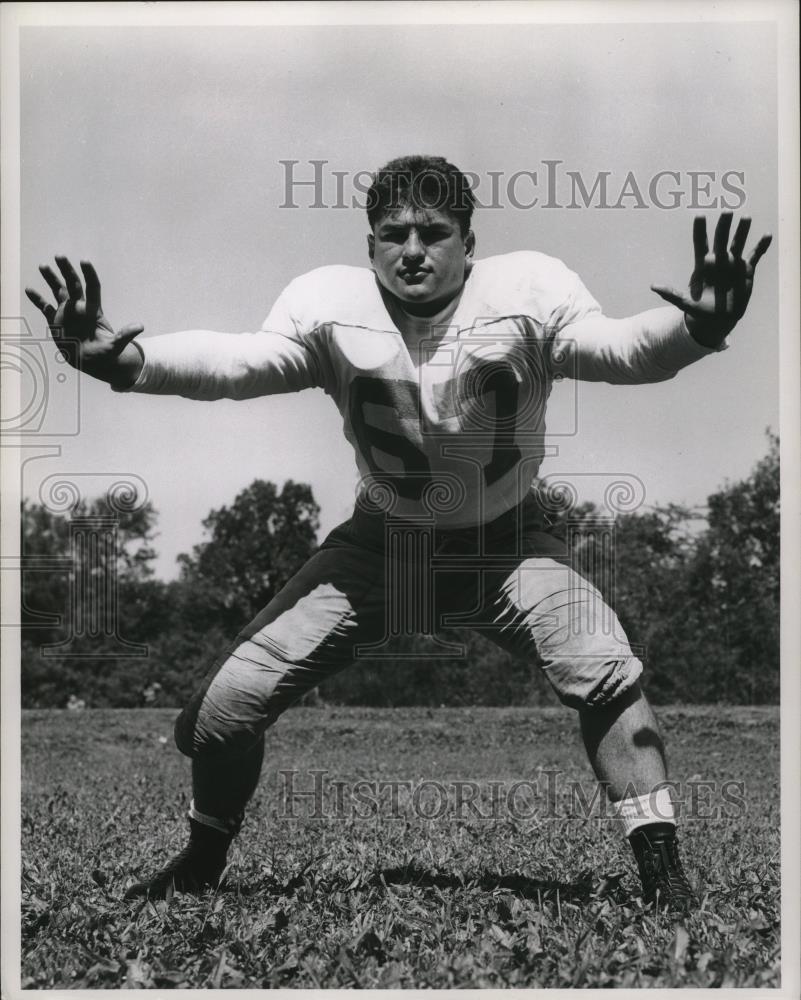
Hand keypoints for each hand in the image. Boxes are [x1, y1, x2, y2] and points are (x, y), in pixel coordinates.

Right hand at [25, 256, 143, 386]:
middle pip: (73, 284)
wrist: (92, 361)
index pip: (92, 288)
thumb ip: (125, 335)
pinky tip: (29, 290)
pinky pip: (45, 308)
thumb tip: (140, 326)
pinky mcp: (56, 321)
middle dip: (66, 270)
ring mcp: (67, 313)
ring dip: (51, 279)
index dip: (89, 274)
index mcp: (93, 311)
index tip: (84, 261)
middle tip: (60, 255)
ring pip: (58, 291)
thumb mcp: (116, 346)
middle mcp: (79, 308)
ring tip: (43, 266)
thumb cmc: (105, 354)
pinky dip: (38, 300)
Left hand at [651, 213, 771, 348]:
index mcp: (703, 265)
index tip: (699, 215)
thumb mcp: (685, 303)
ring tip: (746, 217)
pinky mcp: (746, 270)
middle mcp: (719, 260)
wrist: (718, 318)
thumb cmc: (700, 309)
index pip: (700, 243)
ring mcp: (733, 263)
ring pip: (738, 243)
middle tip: (726, 211)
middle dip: (723, 225)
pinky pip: (755, 255)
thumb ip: (671, 294)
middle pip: (720, 239)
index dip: (699, 230)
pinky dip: (761, 247)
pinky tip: (767, 235)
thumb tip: (652, 286)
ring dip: (742, 231)